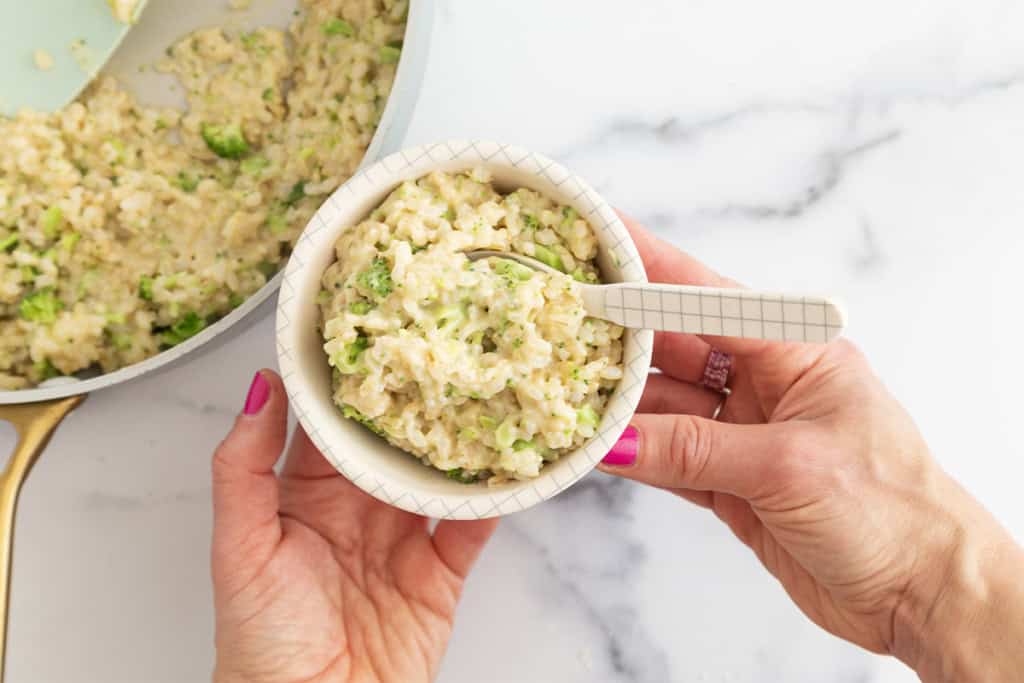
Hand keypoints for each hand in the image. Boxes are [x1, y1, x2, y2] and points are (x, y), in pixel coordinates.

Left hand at [211, 370, 497, 682]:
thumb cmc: (261, 641)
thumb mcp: (240, 548)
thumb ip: (243, 468)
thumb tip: (260, 387)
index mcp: (306, 493)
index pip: (331, 423)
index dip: (349, 380)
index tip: (370, 329)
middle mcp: (358, 507)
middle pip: (392, 442)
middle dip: (415, 399)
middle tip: (442, 347)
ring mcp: (403, 538)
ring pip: (437, 475)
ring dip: (459, 440)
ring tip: (483, 392)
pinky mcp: (441, 573)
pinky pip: (472, 526)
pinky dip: (494, 499)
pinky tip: (510, 466)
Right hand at [599, 216, 1023, 681]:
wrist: (924, 593)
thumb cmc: (890, 511)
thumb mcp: (789, 465)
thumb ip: (694, 449)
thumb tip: (613, 440)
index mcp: (795, 352)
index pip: (705, 299)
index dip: (646, 270)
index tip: (593, 243)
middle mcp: (765, 385)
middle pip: (674, 348)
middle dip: (616, 335)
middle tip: (553, 319)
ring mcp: (744, 434)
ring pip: (663, 405)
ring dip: (615, 404)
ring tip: (558, 392)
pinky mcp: (730, 482)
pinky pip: (667, 456)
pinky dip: (631, 454)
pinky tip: (592, 446)